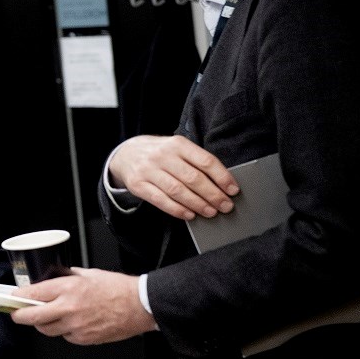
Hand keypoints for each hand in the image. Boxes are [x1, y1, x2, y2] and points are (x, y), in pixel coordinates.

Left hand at [10, 268, 155, 344]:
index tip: (13, 297)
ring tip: (45, 316)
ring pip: (47, 330)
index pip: (34, 294)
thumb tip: (52, 277)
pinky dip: (63, 330)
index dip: (19, 297)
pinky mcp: (84, 339)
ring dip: (42, 323)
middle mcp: (69, 308)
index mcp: (69, 288)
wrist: (139, 306)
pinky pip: (65, 337)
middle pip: (34, 317)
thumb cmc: (117, 288)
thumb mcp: (87, 273)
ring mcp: (76, 326)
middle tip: (16, 313)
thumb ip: (67, 276)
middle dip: (20, 316)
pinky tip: (69, 322)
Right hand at [108, 135, 238, 219]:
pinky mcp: (138, 185)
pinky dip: (177, 210)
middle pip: (193, 178)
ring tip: (211, 212)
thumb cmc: (159, 154)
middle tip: (225, 206)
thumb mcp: (177, 149)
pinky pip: (161, 200)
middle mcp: (162, 155)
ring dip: (198, 204)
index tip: (233, 190)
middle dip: (213, 195)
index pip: (205, 161)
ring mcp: (148, 170)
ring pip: (178, 190)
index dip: (222, 177)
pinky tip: (190, 214)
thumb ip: (195, 162)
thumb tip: (222, 184)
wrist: (126, 154)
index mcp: (177, 144)